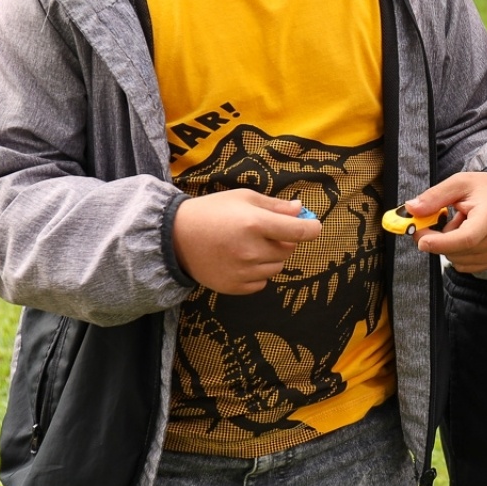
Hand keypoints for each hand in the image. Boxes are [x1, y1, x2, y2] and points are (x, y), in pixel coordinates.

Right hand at [172, 189, 321, 294]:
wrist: (174, 238)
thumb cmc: (211, 211)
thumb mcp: (243, 198)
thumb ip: (275, 205)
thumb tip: (301, 209)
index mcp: (255, 224)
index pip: (300, 232)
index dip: (311, 228)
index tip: (312, 226)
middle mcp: (251, 251)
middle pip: (289, 250)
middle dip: (284, 240)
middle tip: (264, 231)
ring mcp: (243, 272)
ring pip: (277, 267)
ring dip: (271, 257)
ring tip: (249, 245)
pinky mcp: (234, 287)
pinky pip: (262, 283)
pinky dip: (258, 273)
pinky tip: (241, 260)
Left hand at [406, 170, 486, 272]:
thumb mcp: (460, 183)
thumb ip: (435, 196)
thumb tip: (411, 209)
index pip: (465, 239)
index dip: (440, 242)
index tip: (420, 238)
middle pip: (454, 251)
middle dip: (436, 238)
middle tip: (437, 217)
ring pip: (454, 259)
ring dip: (448, 244)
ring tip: (461, 222)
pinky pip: (462, 265)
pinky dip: (456, 251)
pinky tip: (465, 234)